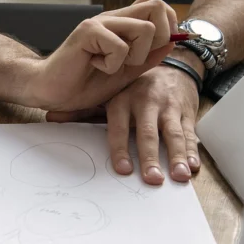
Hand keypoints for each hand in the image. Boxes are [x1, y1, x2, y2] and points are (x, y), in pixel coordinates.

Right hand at [28, 0, 177, 110]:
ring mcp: (99, 23)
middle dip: (159, 39)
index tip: (158, 50)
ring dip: (135, 56)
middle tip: (137, 60)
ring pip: (144, 29)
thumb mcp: (123, 74)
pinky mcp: (87, 32)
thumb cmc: (81, 84)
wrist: (51, 92)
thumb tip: (172, 42)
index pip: (158, 6)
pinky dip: (112, 65)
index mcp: (122, 25)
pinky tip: (95, 66)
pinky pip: (119, 46)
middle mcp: (112, 18)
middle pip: (156, 7)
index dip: (169, 26)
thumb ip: (146, 59)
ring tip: (113, 66)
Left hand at [47, 63, 200, 184]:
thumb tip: (51, 116)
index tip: (123, 169)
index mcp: (123, 100)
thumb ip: (83, 111)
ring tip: (179, 176)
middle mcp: (147, 102)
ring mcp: (169, 107)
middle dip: (151, 157)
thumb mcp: (108, 95)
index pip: (119, 127)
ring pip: (173, 134)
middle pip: (148, 133)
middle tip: (152, 179)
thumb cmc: (133, 89)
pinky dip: (193, 150)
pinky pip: (190, 132)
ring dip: (177, 156)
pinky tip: (193, 166)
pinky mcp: (186, 111)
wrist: (171, 64)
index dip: (120, 148)